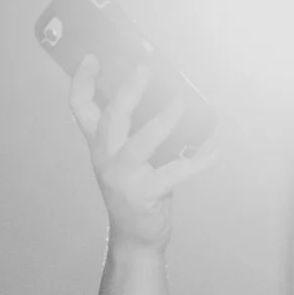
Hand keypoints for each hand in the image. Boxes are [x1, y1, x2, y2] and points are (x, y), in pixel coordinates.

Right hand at [71, 55, 213, 250]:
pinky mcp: (145, 194)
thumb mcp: (124, 158)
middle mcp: (105, 158)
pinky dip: (196, 163)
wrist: (135, 237)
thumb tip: (162, 96)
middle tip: (145, 69)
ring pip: (141, 143)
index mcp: (99, 145)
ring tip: (180, 103)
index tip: (92, 57)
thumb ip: (132, 132)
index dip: (82, 81)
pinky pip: (174, 173)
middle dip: (128, 91)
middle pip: (112, 118)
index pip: (80, 108)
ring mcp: (124, 176)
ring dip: (162, 121)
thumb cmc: (135, 189)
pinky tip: (214, 154)